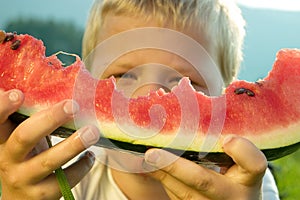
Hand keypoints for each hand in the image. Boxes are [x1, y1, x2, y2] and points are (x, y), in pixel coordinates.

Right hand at [0, 93, 99, 199]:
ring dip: (73, 144)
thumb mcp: (19, 140)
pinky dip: (81, 166)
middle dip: (50, 119)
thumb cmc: (25, 160)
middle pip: (25, 136)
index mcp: (1, 141)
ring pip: (48, 160)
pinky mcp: (41, 195)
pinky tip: (89, 156)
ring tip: (92, 132)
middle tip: (73, 105)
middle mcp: (8, 159)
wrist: (20, 199)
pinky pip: (65, 179)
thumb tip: (49, 87)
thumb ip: (28, 121)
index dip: (2, 108)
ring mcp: (23, 178)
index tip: (18, 94)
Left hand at [144, 137, 266, 199]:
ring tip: (143, 157)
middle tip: (152, 154)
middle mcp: (233, 196)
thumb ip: (232, 147)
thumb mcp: (243, 163)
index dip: (242, 151)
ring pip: (183, 192)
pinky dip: (162, 179)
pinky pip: (176, 196)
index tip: (228, 139)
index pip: (254, 165)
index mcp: (249, 178)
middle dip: (175, 166)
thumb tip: (198, 114)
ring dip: (161, 173)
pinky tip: (148, 167)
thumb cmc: (239, 177)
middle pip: (203, 181)